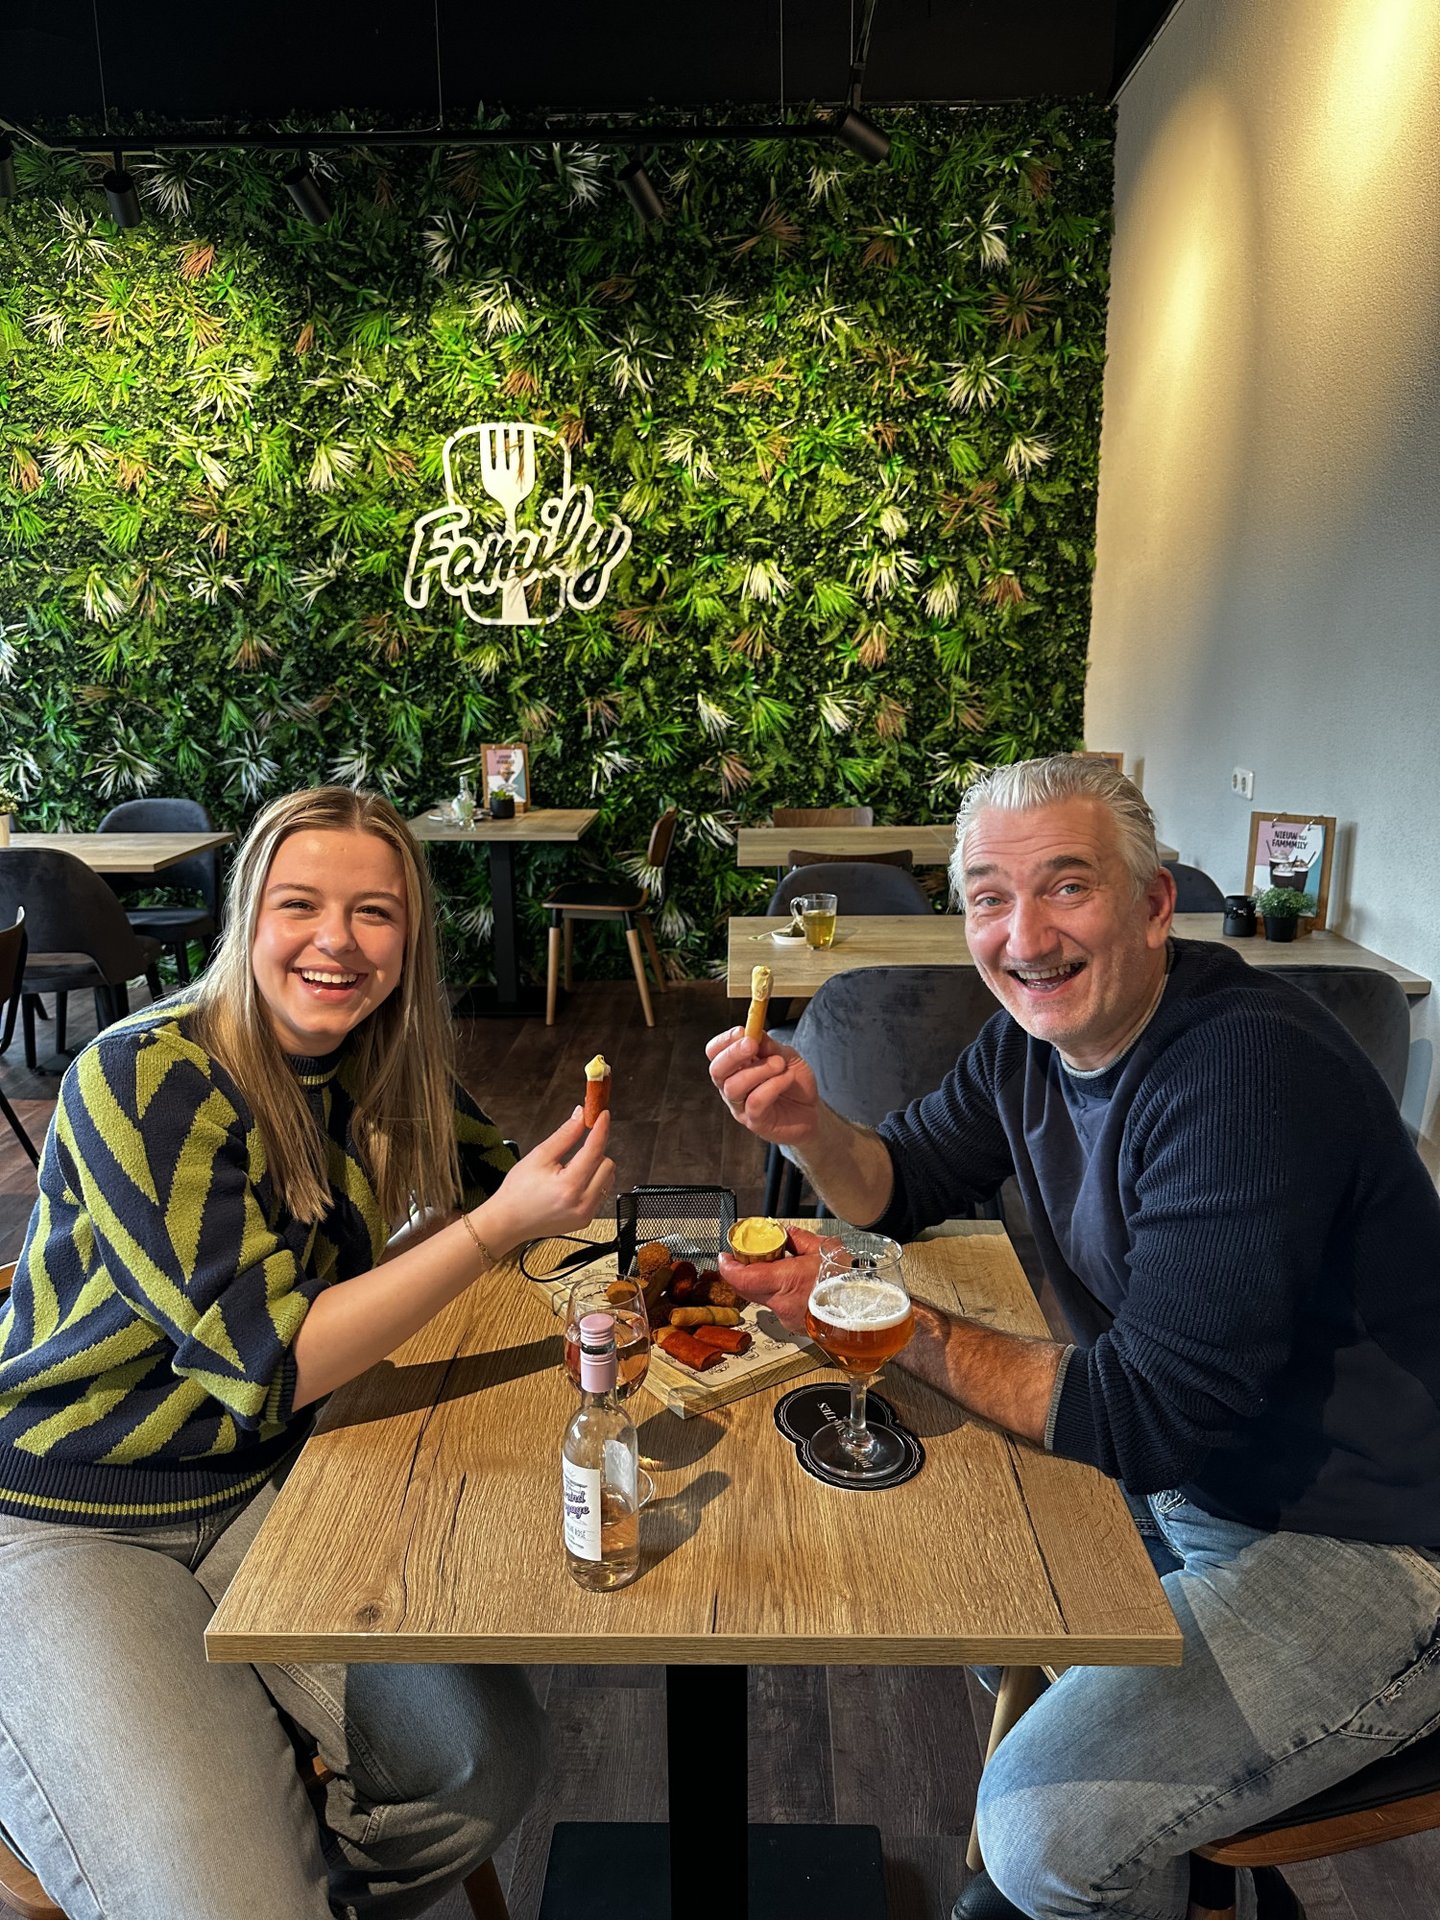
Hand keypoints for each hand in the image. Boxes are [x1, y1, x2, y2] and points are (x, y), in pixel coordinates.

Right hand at [485, 1109, 613, 1250]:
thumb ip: (565, 1135)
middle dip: (594, 1152)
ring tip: (570, 1171)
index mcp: (569, 1186)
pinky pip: (601, 1193)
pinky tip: (572, 1185)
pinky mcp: (587, 1219)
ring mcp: (586, 1214)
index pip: (595, 1150)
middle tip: (574, 1152)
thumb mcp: (539, 1156)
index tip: (602, 1115)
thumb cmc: (518, 1192)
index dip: (601, 1129)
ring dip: (595, 1168)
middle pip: (607, 1164)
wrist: (508, 1221)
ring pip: (608, 1178)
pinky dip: (592, 1183)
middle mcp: (582, 1203)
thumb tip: (581, 1116)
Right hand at [705, 1027, 821, 1146]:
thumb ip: (769, 1046)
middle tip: (753, 1044)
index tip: (741, 1031)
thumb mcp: (785, 1056)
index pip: (714, 1052)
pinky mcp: (754, 1121)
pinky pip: (755, 1101)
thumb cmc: (794, 1082)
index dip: (723, 1041)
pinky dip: (773, 1085)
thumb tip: (754, 1032)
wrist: (811, 1110)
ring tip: (780, 1064)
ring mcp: (741, 1106)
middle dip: (733, 1054)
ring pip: (733, 1086)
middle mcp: (732, 1086)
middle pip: (717, 1070)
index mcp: (735, 1067)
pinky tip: (787, 1079)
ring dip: (759, 1070)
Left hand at [716, 1224, 843, 1334]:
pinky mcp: (798, 1326)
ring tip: (779, 1267)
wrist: (869, 1309)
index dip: (728, 1267)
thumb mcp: (825, 1248)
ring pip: (765, 1299)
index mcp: (786, 1282)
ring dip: (765, 1283)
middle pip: (748, 1290)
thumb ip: (798, 1239)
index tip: (725, 1257)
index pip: (742, 1278)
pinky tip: (794, 1283)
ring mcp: (789, 1319)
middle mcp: (783, 1305)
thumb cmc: (851, 1281)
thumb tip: (784, 1233)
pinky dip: (781, 1294)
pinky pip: (780, 1307)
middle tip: (748, 1256)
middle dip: (744, 1272)